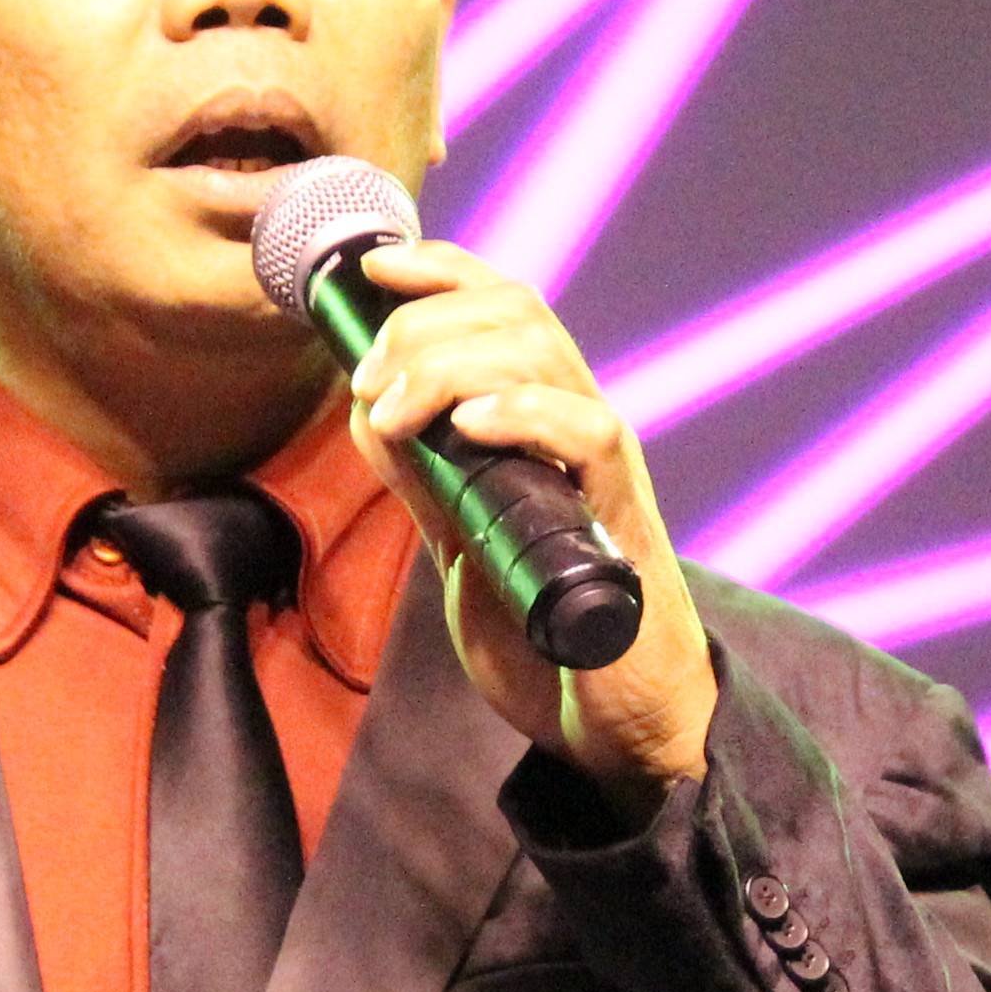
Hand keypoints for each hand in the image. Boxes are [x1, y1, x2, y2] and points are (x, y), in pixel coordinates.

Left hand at [334, 240, 717, 811]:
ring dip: (449, 365)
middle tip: (370, 386)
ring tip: (397, 412)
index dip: (442, 269)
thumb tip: (367, 407)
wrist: (616, 722)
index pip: (504, 305)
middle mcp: (580, 426)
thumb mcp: (463, 544)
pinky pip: (590, 430)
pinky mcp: (623, 516)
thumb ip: (426, 479)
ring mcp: (604, 467)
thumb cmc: (548, 636)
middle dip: (424, 325)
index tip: (375, 269)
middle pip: (516, 310)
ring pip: (544, 352)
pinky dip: (523, 412)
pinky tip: (468, 427)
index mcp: (544, 422)